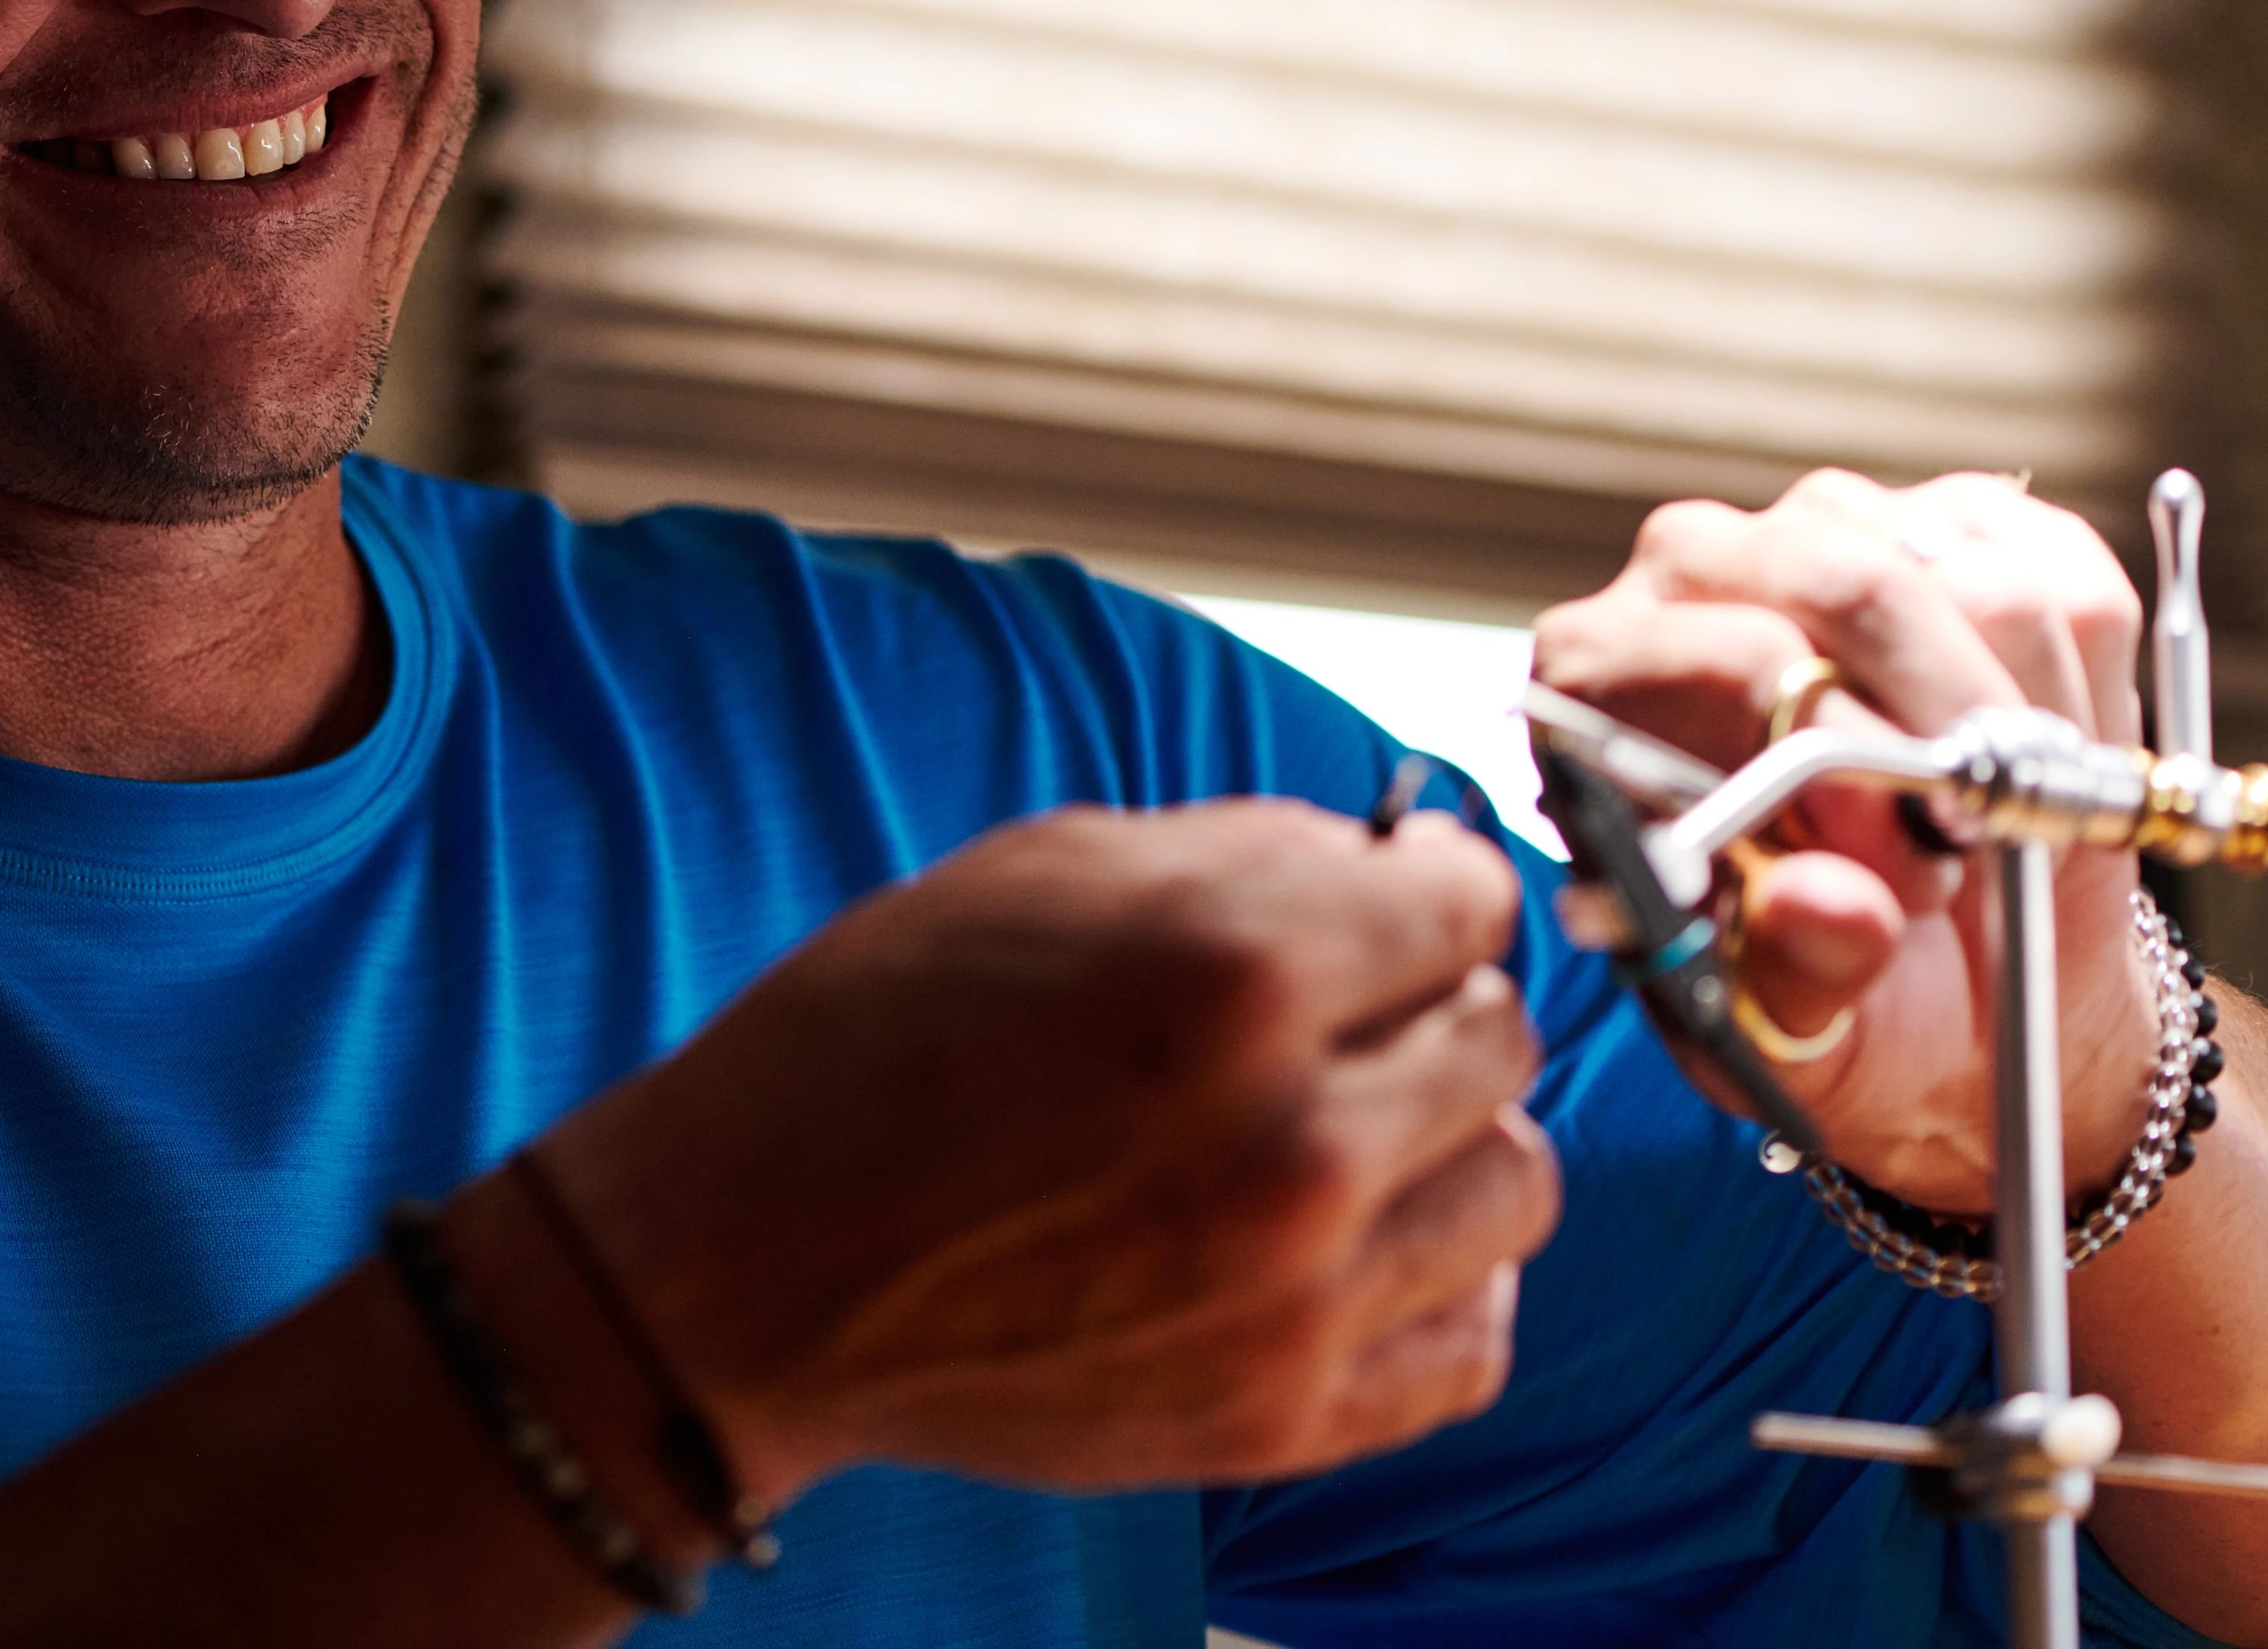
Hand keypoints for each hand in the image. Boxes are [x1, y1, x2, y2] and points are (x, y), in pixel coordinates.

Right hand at [531, 801, 1555, 1500]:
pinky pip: (1474, 1342)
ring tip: (1352, 1131)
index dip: (1430, 885)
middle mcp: (1293, 1137)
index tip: (1400, 897)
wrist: (749, 1266)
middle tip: (1343, 1012)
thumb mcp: (1044, 870)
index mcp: (1235, 972)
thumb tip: (1380, 861)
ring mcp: (1297, 1294)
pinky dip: (1442, 1282)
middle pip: (1502, 1037)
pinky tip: (1362, 1242)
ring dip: (1449, 1141)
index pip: (1467, 904)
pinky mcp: (1281, 1415)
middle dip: (1429, 1002)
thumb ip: (1244, 851)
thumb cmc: (875, 1048)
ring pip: (1518, 1186)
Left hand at [1533, 470, 2163, 1205]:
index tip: (1904, 873)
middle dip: (1945, 726)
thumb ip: (1798, 966)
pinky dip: (2087, 693)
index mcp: (1604, 675)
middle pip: (1848, 578)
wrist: (1944, 964)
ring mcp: (1828, 522)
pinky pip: (2066, 582)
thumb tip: (1825, 906)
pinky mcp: (1959, 518)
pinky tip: (2033, 759)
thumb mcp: (1794, 1022)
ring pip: (1980, 585)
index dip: (1839, 760)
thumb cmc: (1826, 980)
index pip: (1733, 656)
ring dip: (2025, 731)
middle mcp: (1694, 567)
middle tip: (1977, 843)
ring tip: (1987, 826)